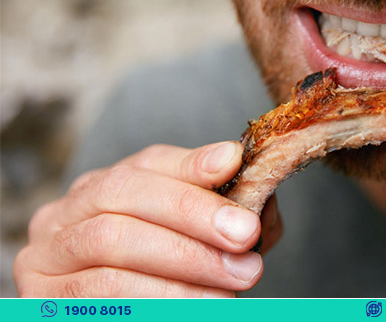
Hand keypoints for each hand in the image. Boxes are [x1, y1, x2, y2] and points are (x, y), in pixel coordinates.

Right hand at [14, 142, 282, 296]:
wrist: (125, 315)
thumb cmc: (162, 279)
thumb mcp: (192, 237)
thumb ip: (219, 214)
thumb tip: (253, 194)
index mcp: (105, 187)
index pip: (147, 164)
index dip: (191, 164)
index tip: (232, 164)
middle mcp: (69, 212)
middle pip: (124, 195)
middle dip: (192, 213)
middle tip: (245, 237)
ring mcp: (48, 255)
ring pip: (111, 242)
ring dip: (183, 260)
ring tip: (235, 280)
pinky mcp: (46, 300)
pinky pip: (103, 296)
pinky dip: (157, 297)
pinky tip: (199, 305)